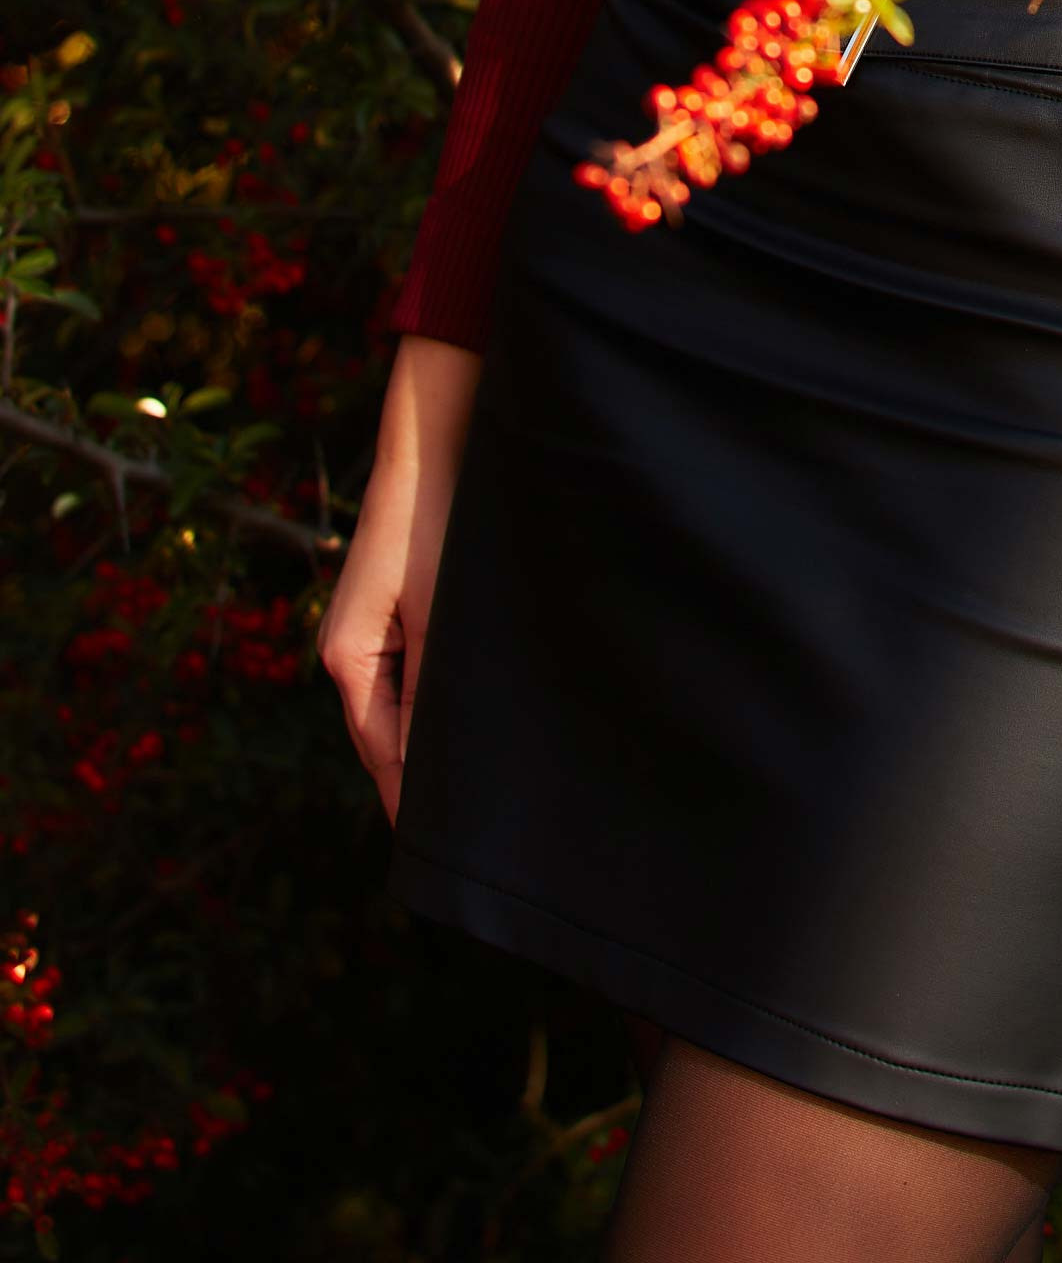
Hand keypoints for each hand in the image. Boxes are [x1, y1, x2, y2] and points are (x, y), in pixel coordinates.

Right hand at [317, 333, 482, 823]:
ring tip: (487, 784)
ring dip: (439, 735)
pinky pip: (419, 672)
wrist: (439, 434)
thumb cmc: (439, 518)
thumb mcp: (442, 614)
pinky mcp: (401, 605)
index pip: (382, 754)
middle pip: (390, 736)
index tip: (448, 853)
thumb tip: (438, 764)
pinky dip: (444, 696)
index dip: (414, 802)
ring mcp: (374, 628)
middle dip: (428, 775)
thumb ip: (435, 691)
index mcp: (347, 657)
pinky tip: (485, 711)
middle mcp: (352, 649)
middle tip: (479, 830)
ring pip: (408, 704)